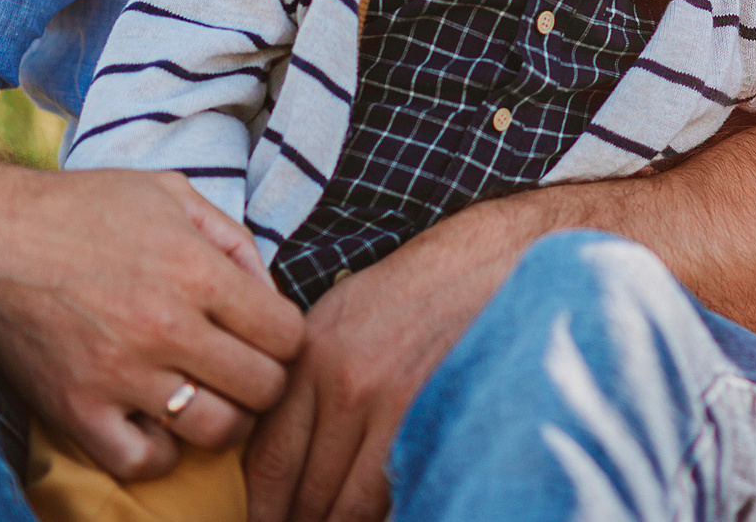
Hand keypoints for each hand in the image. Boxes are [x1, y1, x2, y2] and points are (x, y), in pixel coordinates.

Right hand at [0, 164, 302, 480]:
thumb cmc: (82, 209)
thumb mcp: (171, 194)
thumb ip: (233, 239)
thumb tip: (270, 293)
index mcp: (196, 271)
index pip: (287, 335)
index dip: (287, 338)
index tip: (267, 335)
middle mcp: (164, 327)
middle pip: (263, 387)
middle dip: (265, 380)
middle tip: (243, 368)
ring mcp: (119, 374)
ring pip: (216, 431)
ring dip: (224, 419)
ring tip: (208, 397)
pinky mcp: (75, 410)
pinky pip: (143, 463)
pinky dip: (161, 452)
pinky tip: (157, 421)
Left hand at [246, 204, 524, 521]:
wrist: (491, 259)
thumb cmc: (417, 293)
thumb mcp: (340, 317)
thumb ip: (303, 382)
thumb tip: (277, 454)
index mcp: (312, 358)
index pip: (267, 461)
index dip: (263, 507)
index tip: (268, 521)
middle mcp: (345, 383)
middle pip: (303, 491)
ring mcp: (393, 403)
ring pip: (345, 506)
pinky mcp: (437, 416)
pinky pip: (392, 496)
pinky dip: (380, 517)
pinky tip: (378, 514)